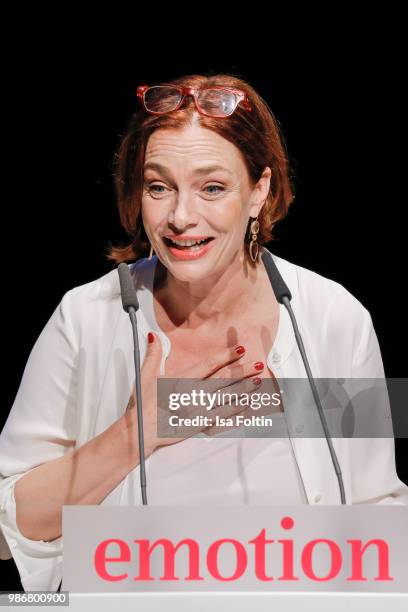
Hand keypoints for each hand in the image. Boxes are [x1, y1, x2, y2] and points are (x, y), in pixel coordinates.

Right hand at [124, 331, 264, 456]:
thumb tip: (155, 337)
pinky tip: (247, 406)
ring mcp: (198, 411)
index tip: (240, 349)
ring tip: (258, 382)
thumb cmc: (143, 406)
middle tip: (258, 364)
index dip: (225, 356)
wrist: (140, 432)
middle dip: (242, 371)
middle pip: (222, 381)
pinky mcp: (199, 426)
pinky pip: (222, 418)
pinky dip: (236, 411)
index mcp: (181, 381)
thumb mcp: (146, 376)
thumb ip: (154, 355)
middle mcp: (193, 395)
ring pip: (226, 399)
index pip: (208, 365)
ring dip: (243, 390)